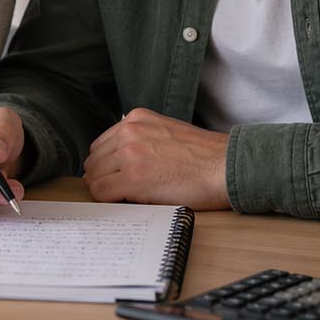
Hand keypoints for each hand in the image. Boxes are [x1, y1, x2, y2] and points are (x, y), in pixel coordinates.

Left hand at [82, 108, 229, 209]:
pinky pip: (101, 192)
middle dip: (104, 176)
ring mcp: (130, 153)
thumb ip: (140, 139)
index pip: (101, 144)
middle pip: (94, 160)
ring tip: (129, 195)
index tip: (116, 176)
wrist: (226, 167)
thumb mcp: (165, 132)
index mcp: (136, 118)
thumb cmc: (203, 156)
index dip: (107, 164)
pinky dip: (110, 200)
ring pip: (94, 176)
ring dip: (107, 188)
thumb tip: (116, 161)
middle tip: (121, 190)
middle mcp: (129, 131)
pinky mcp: (133, 177)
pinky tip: (129, 201)